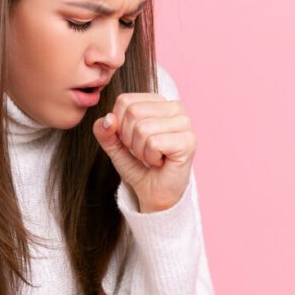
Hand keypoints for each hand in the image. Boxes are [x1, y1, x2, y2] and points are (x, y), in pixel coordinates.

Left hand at [92, 92, 196, 212]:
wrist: (153, 192)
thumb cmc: (138, 165)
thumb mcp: (115, 146)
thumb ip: (105, 131)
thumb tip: (108, 119)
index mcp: (157, 101)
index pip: (124, 101)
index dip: (119, 125)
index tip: (132, 140)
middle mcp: (175, 107)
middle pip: (133, 112)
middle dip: (129, 139)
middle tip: (143, 151)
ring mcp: (185, 123)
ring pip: (143, 128)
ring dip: (140, 150)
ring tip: (152, 157)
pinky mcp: (189, 141)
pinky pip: (154, 143)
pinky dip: (150, 157)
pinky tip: (160, 162)